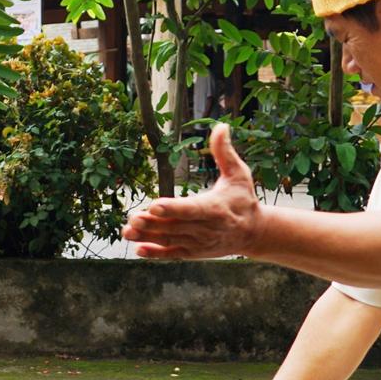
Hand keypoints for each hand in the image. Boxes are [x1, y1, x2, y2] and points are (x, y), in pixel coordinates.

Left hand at [122, 123, 261, 259]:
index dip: (173, 208)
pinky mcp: (193, 251)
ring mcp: (198, 243)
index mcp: (216, 208)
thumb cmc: (243, 199)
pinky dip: (156, 253)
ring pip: (170, 240)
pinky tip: (138, 249)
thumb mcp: (238, 174)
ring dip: (148, 236)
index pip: (192, 209)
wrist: (253, 233)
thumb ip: (225, 152)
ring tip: (127, 230)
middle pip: (176, 226)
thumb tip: (220, 126)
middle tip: (133, 216)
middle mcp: (206, 229)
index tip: (154, 205)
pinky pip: (172, 254)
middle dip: (154, 223)